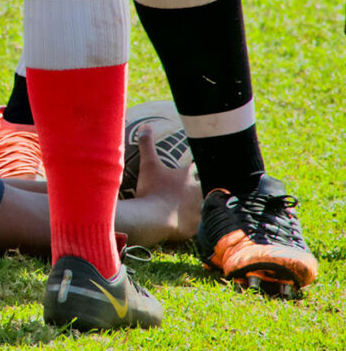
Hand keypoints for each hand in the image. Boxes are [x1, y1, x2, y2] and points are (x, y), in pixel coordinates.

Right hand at [130, 125, 201, 242]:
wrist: (153, 217)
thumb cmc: (152, 190)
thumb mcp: (148, 165)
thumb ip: (147, 145)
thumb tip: (145, 126)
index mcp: (187, 176)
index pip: (198, 167)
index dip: (198, 165)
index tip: (199, 164)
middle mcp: (197, 190)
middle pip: (206, 185)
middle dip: (204, 185)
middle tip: (199, 187)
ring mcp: (197, 208)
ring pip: (204, 205)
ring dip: (202, 205)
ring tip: (198, 207)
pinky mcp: (194, 225)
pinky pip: (197, 223)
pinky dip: (194, 223)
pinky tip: (190, 224)